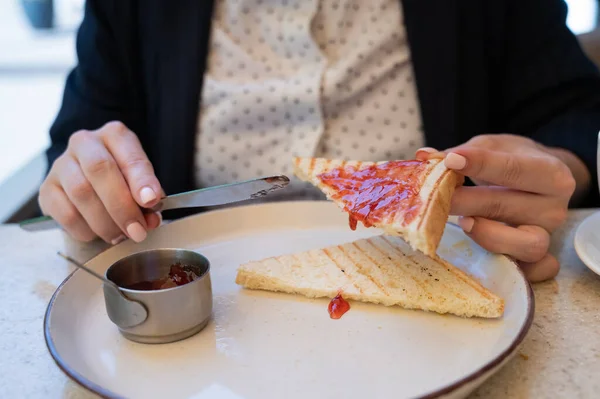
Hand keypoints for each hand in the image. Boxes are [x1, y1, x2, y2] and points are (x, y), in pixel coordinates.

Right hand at [39, 121, 162, 243]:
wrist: (87, 181)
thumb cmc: (121, 179)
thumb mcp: (140, 181)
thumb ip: (147, 198)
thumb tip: (151, 219)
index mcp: (114, 135)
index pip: (129, 155)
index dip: (141, 180)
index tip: (151, 200)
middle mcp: (84, 142)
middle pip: (100, 169)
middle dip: (122, 206)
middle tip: (137, 231)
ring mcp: (61, 164)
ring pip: (81, 192)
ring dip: (105, 222)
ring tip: (120, 236)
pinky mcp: (46, 188)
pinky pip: (64, 213)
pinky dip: (85, 229)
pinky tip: (96, 234)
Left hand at [416, 134, 576, 281]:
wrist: (543, 181)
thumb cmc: (513, 161)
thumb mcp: (491, 146)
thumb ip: (461, 152)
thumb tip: (424, 157)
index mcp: (551, 173)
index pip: (515, 169)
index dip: (481, 165)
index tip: (450, 161)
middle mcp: (554, 207)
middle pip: (508, 207)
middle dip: (467, 201)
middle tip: (436, 196)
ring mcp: (549, 237)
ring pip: (526, 245)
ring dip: (487, 235)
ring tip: (462, 222)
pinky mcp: (540, 261)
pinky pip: (532, 273)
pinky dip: (509, 268)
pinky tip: (481, 254)